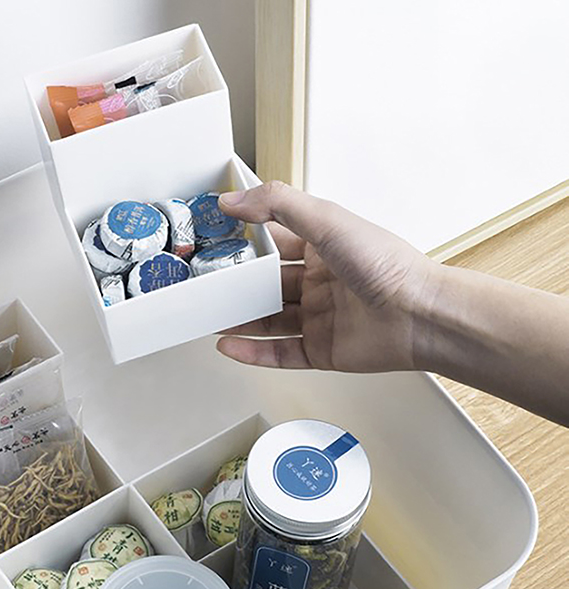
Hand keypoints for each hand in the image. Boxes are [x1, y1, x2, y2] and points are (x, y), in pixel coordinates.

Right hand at [216, 182, 438, 371]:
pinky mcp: (321, 349)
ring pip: (268, 320)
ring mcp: (319, 317)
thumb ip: (278, 205)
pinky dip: (252, 351)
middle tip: (206, 283)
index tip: (215, 238)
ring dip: (240, 320)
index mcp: (324, 248)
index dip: (245, 240)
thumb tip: (234, 199)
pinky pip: (279, 352)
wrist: (418, 315)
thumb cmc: (386, 266)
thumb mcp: (327, 220)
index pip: (274, 241)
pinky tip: (229, 345)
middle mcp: (321, 282)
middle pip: (267, 285)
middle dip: (238, 286)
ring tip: (210, 316)